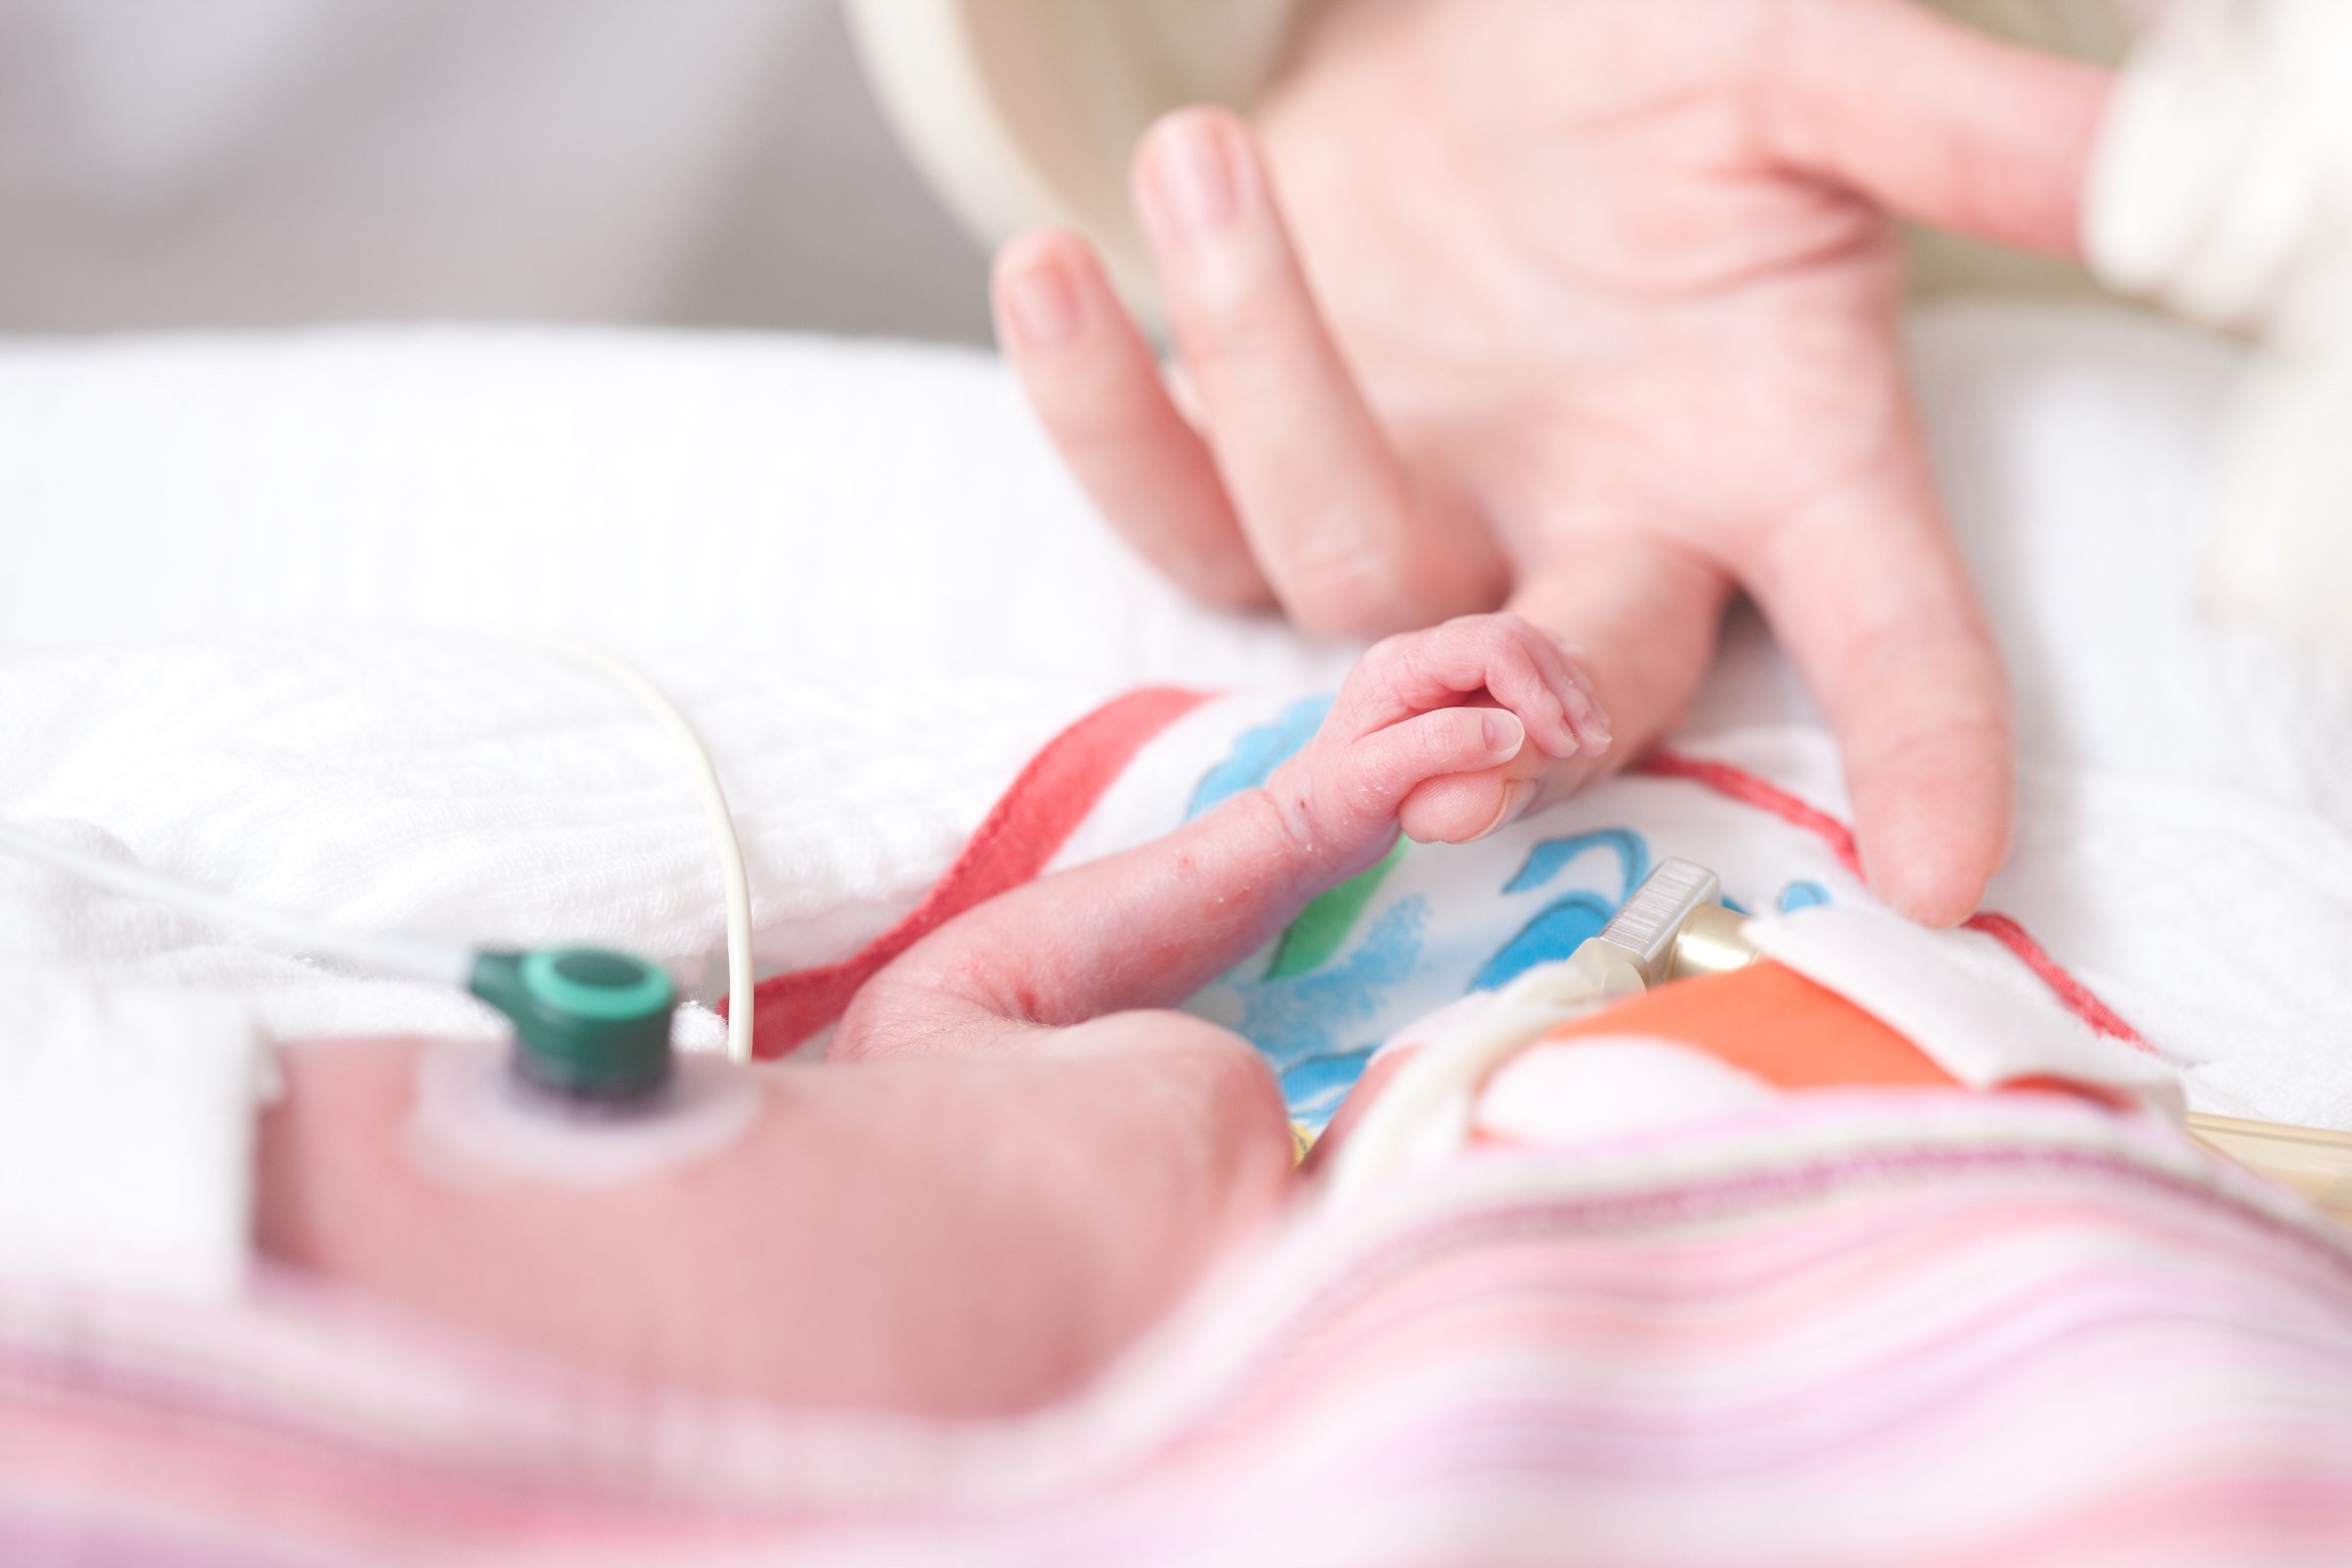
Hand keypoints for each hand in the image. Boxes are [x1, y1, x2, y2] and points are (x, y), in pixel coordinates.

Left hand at [988, 0, 2108, 923]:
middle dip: (1510, 720)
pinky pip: (1161, 498)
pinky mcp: (1251, 477)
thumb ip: (1969, 133)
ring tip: (1218, 160)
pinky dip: (1095, 399)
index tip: (1946, 865)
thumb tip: (2187, 173)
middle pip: (1567, 684)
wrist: (1475, 22)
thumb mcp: (1814, 69)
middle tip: (1452, 723)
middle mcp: (1588, 536)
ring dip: (1267, 384)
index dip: (1920, 744)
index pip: (1877, 627)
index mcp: (1759, 464)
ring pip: (1335, 569)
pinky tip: (1052, 264)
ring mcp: (1413, 524)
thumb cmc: (1654, 60)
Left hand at [1272, 612, 1608, 860]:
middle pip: (1515, 639)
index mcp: (1398, 666)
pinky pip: (1521, 674)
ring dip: (1566, 691)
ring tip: (1593, 741)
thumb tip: (1509, 731)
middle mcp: (1422, 655)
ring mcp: (1442, 669)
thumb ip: (1436, 750)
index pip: (1489, 647)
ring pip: (1525, 651)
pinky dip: (1555, 697)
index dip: (1537, 689)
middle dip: (1562, 687)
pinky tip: (1573, 728)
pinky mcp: (1459, 691)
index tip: (1563, 743)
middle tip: (1592, 744)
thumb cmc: (1334, 806)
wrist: (1311, 819)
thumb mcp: (1372, 783)